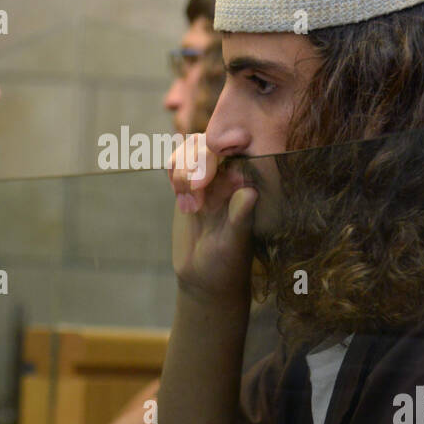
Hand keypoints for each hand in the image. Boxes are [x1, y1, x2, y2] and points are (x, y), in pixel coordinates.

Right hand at [167, 134, 255, 299]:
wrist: (203, 279)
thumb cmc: (226, 264)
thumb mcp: (234, 242)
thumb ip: (240, 216)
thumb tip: (250, 191)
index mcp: (247, 184)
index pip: (237, 150)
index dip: (222, 148)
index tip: (211, 163)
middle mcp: (229, 176)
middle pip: (210, 144)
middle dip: (197, 160)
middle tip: (194, 190)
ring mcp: (207, 179)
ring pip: (191, 148)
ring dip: (182, 168)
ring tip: (186, 203)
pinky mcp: (188, 186)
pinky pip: (177, 162)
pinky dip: (173, 171)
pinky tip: (178, 195)